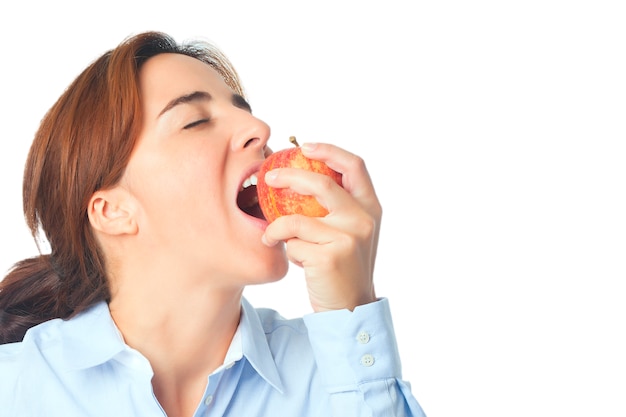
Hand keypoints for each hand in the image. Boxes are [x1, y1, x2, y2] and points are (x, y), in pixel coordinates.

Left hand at [261, 142, 380, 311]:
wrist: (351, 306)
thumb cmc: (343, 266)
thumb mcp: (350, 232)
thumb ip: (337, 207)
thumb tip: (301, 179)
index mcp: (370, 207)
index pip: (354, 165)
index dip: (329, 151)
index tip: (304, 146)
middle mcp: (363, 219)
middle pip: (322, 184)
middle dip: (290, 176)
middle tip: (269, 178)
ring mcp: (348, 237)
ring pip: (298, 218)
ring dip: (278, 226)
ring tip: (270, 234)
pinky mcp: (330, 256)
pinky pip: (293, 242)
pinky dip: (287, 248)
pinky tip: (291, 257)